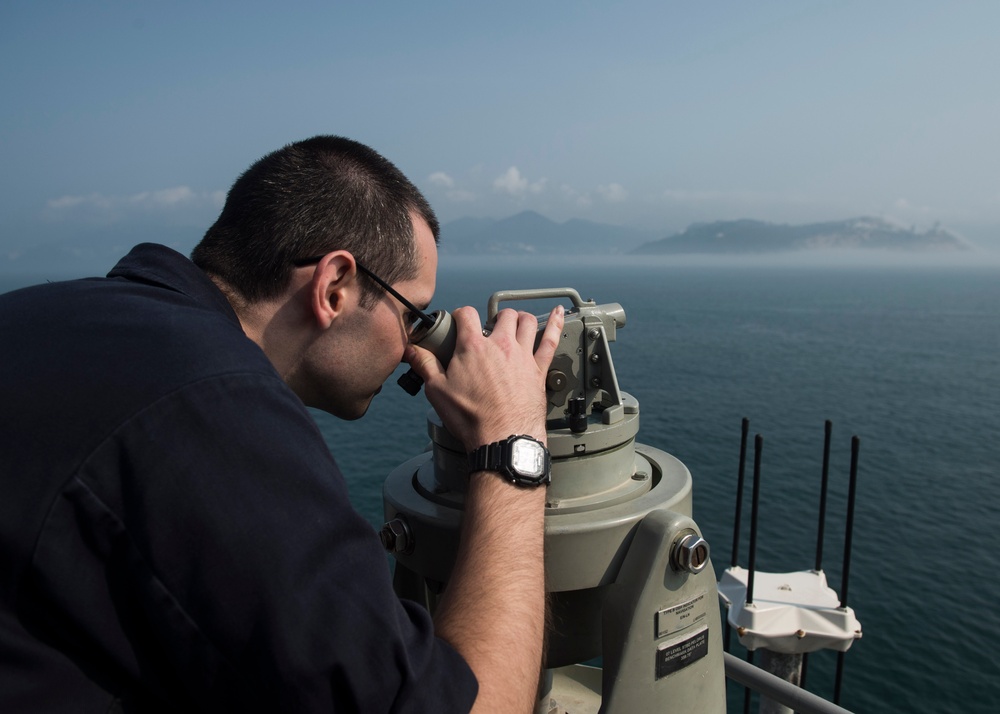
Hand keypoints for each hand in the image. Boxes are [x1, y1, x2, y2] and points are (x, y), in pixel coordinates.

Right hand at [403, 304, 563, 450]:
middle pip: (501, 314)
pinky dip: (555, 323)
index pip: (466, 314)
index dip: (461, 316)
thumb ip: (425, 365)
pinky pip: (550, 340)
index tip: (459, 322)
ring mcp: (522, 356)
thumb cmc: (472, 419)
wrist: (503, 438)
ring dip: (519, 318)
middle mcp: (500, 345)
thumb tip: (412, 350)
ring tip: (515, 323)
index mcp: (473, 347)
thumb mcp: (438, 392)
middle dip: (493, 317)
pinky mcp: (539, 369)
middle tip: (489, 328)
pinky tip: (558, 314)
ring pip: (526, 321)